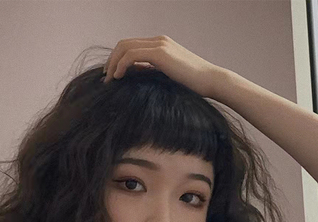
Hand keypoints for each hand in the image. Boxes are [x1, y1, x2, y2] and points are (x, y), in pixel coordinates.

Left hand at [103, 35, 223, 97]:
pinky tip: (119, 77)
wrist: (210, 81)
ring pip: (125, 47)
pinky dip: (121, 65)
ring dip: (113, 63)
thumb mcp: (168, 76)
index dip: (117, 59)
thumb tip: (135, 75)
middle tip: (106, 78)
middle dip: (111, 60)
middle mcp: (158, 41)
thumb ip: (152, 71)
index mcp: (160, 45)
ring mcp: (159, 45)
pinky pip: (131, 55)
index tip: (112, 75)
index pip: (130, 46)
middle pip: (124, 43)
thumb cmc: (192, 84)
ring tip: (110, 80)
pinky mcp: (160, 53)